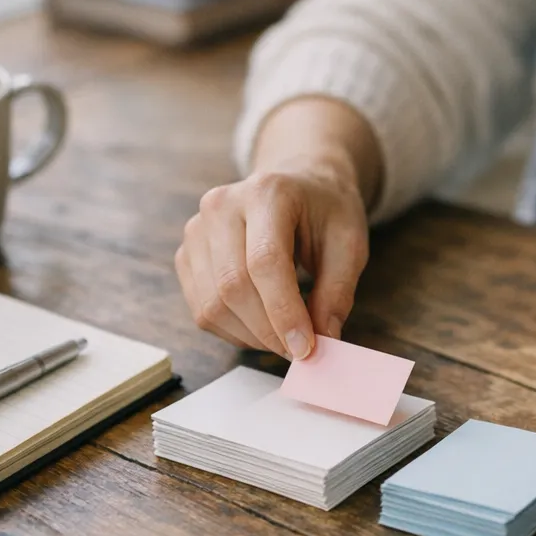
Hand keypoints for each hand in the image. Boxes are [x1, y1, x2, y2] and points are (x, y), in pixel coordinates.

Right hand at [176, 98, 378, 360]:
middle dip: (269, 331)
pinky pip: (201, 309)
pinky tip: (262, 325)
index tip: (306, 348)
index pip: (265, 261)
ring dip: (252, 336)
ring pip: (212, 305)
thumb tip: (324, 340)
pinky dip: (234, 330)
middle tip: (300, 351)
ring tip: (284, 336)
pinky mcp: (186, 253)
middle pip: (233, 286)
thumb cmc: (324, 211)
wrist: (298, 185)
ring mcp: (197, 229)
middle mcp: (222, 205)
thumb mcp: (349, 243)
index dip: (283, 312)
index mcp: (267, 192)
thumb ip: (337, 291)